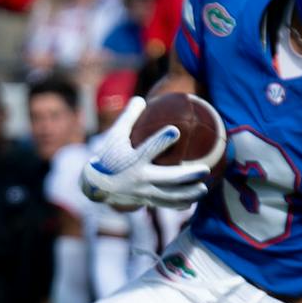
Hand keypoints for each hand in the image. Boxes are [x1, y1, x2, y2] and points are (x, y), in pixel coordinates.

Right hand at [80, 97, 213, 208]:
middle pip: (168, 178)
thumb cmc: (108, 156)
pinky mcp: (145, 201)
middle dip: (187, 175)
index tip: (176, 131)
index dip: (161, 140)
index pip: (148, 149)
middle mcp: (138, 178)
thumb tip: (141, 98)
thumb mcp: (115, 136)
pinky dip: (179, 204)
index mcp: (131, 160)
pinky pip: (165, 204)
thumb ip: (129, 118)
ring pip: (170, 196)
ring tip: (204, 189)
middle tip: (205, 170)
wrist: (95, 185)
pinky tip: (193, 202)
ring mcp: (143, 192)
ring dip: (189, 194)